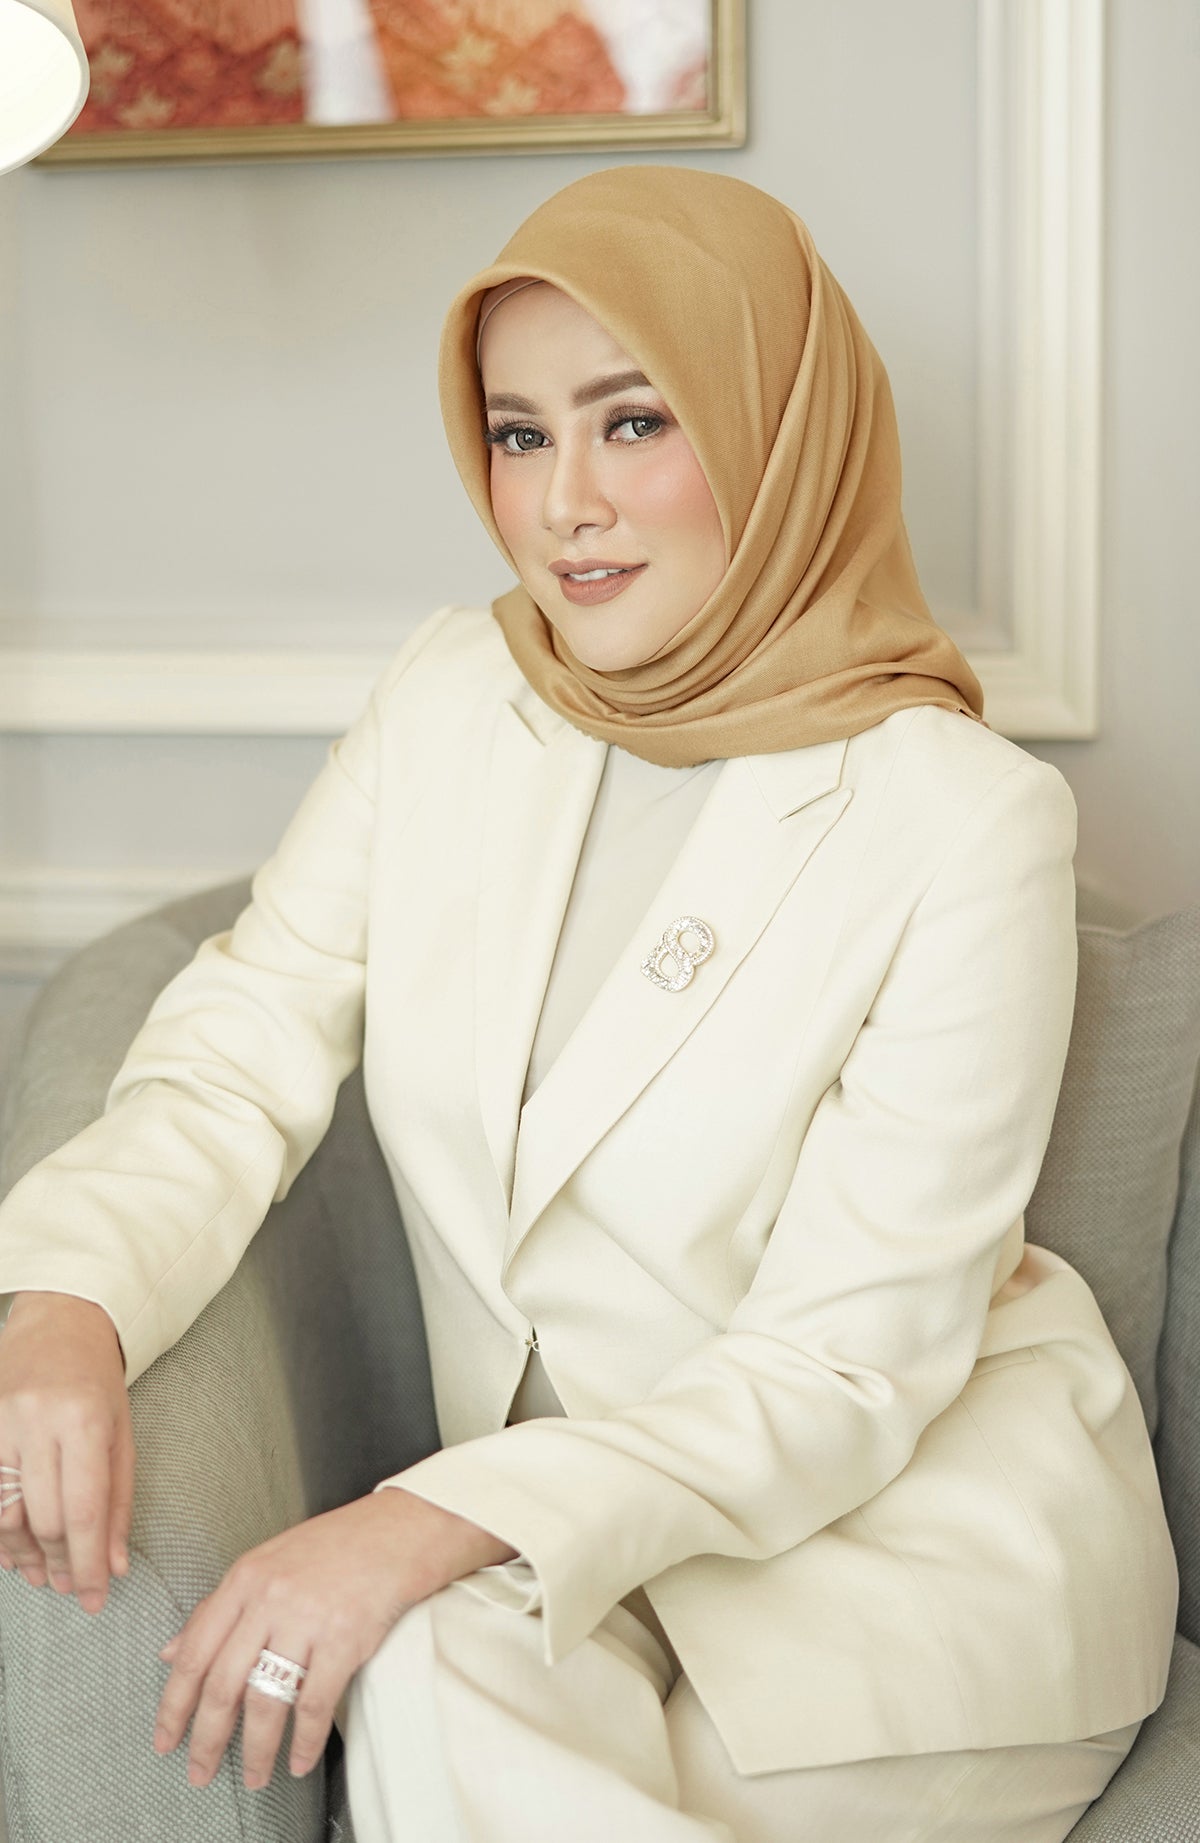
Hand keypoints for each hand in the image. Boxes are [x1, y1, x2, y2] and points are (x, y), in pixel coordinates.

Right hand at [0, 1291, 132, 1611]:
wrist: (59, 1322)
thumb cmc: (96, 1381)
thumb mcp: (122, 1433)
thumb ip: (118, 1501)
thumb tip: (114, 1565)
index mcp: (85, 1420)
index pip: (84, 1509)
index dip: (87, 1562)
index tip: (94, 1597)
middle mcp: (38, 1421)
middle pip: (43, 1517)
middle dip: (59, 1563)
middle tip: (70, 1588)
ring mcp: (1, 1422)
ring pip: (5, 1515)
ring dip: (24, 1555)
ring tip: (42, 1576)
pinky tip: (13, 1551)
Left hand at [154, 1487, 514, 1789]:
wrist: (399, 1531)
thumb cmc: (333, 1548)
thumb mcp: (266, 1565)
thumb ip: (219, 1609)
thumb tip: (169, 1652)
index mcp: (244, 1579)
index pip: (194, 1652)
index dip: (173, 1705)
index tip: (164, 1740)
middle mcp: (269, 1598)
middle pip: (223, 1685)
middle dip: (207, 1740)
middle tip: (199, 1773)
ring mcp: (307, 1619)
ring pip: (266, 1702)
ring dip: (256, 1750)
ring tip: (255, 1776)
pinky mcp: (345, 1639)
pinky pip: (314, 1705)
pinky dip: (304, 1742)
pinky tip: (299, 1761)